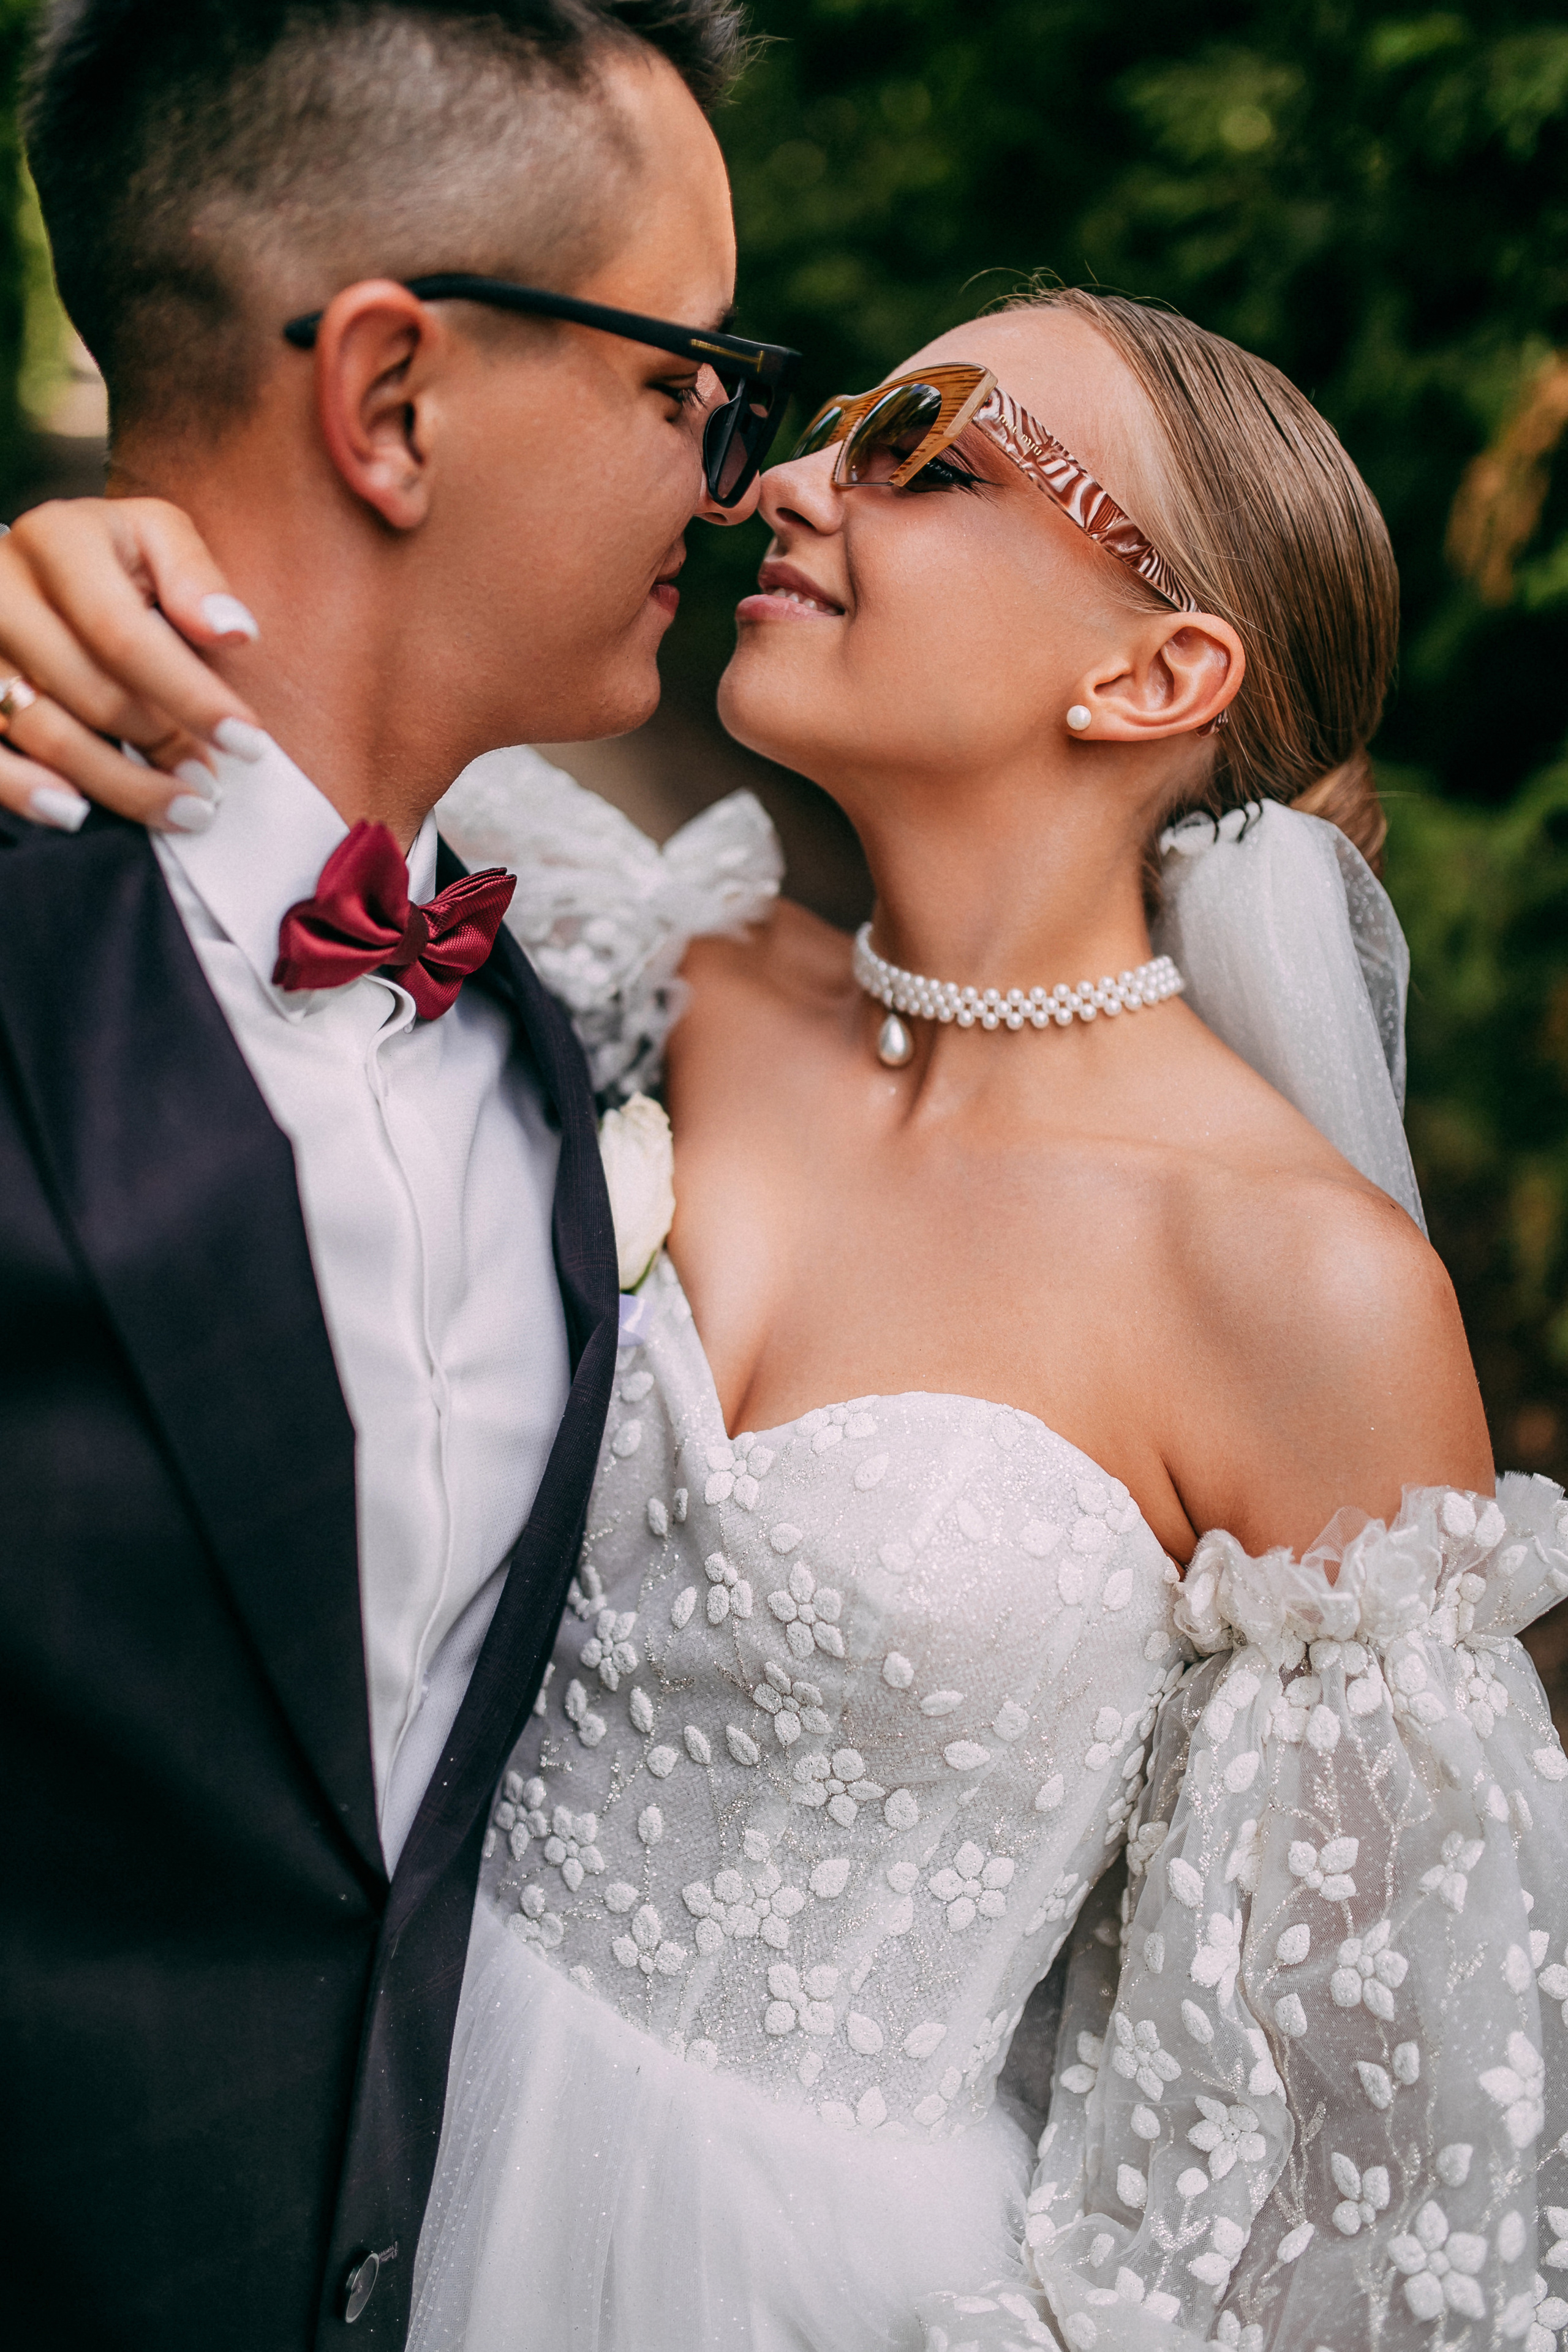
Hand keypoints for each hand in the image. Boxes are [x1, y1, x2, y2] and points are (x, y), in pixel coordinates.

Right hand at [0, 497, 265, 833]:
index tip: (248, 741)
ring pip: (46, 733)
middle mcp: (0, 589)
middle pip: (90, 691)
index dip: (190, 695)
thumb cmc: (106, 556)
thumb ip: (194, 575)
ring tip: (181, 808)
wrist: (26, 563)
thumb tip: (235, 631)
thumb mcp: (155, 536)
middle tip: (211, 783)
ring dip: (121, 784)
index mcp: (57, 540)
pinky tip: (77, 814)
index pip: (123, 633)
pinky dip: (27, 792)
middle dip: (162, 745)